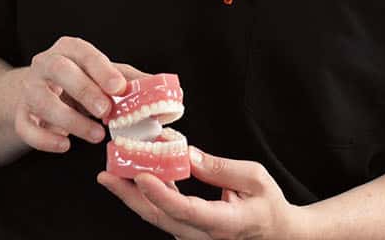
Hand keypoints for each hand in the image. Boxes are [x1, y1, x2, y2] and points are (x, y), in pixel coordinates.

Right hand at [11, 35, 146, 153]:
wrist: (44, 91)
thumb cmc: (81, 80)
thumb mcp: (105, 75)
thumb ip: (130, 80)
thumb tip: (164, 91)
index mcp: (69, 49)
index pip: (84, 52)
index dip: (101, 69)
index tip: (119, 88)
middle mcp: (45, 63)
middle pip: (59, 69)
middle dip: (84, 90)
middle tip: (105, 111)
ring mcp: (29, 88)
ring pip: (41, 100)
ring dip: (70, 120)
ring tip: (96, 134)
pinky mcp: (21, 114)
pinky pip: (26, 127)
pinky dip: (44, 139)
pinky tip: (65, 145)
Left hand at [97, 147, 303, 239]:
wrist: (277, 234)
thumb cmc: (268, 205)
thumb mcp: (254, 178)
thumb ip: (219, 168)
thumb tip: (186, 154)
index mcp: (224, 224)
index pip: (186, 211)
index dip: (161, 194)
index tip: (141, 175)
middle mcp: (204, 236)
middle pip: (160, 218)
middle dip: (129, 196)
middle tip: (107, 174)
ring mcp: (194, 237)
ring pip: (157, 217)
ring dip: (133, 195)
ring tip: (112, 173)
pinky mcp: (188, 231)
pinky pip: (163, 214)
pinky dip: (148, 196)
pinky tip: (135, 177)